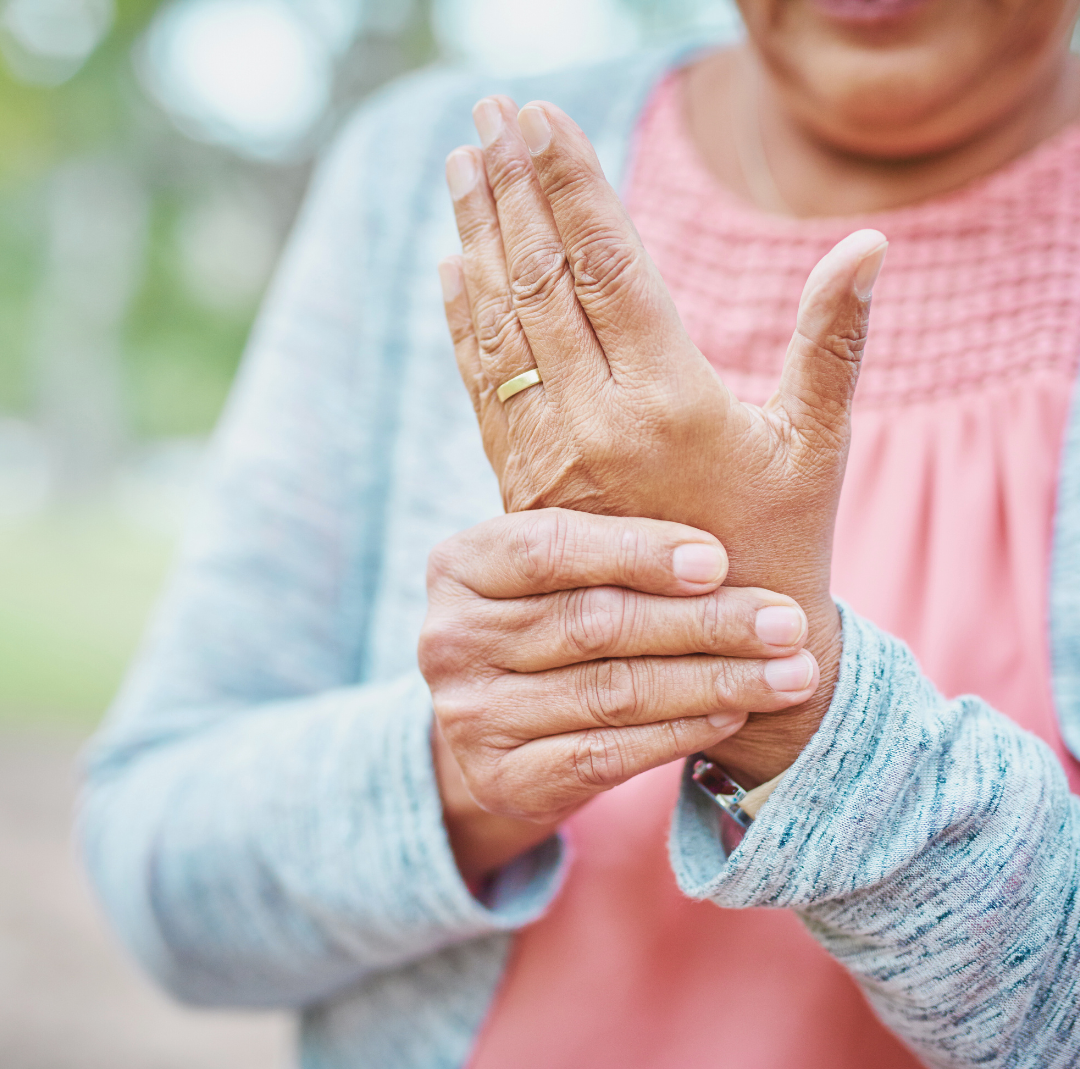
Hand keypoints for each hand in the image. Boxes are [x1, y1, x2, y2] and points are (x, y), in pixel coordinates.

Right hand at [419, 509, 815, 881]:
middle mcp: (448, 639)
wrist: (508, 724)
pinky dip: (681, 732)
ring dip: (714, 681)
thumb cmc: (557, 618)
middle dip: (703, 623)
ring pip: (612, 692)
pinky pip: (606, 753)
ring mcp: (469, 716)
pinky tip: (735, 712)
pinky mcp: (502, 779)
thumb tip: (719, 449)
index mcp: (458, 565)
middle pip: (592, 623)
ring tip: (790, 671)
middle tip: (786, 621)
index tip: (719, 559)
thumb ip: (616, 528)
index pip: (546, 547)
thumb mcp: (562, 566)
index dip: (635, 551)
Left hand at [439, 96, 887, 784]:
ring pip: (504, 329)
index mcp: (670, 399)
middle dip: (513, 189)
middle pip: (542, 280)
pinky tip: (453, 271)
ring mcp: (550, 457)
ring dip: (478, 241)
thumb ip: (833, 342)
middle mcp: (597, 422)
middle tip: (489, 111)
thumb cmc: (784, 542)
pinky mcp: (525, 487)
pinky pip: (486, 390)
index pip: (608, 263)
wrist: (716, 653)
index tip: (540, 117)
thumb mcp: (816, 444)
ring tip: (462, 168)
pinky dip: (467, 325)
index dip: (572, 184)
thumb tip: (867, 243)